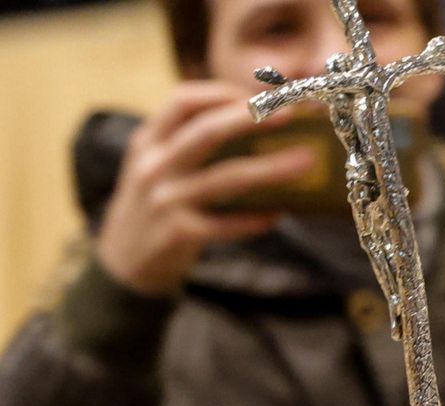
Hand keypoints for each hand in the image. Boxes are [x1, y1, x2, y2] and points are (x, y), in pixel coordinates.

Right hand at [96, 81, 315, 296]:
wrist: (124, 258)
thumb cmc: (156, 203)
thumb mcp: (158, 164)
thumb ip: (191, 143)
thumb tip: (261, 124)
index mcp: (149, 140)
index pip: (183, 101)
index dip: (223, 93)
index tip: (262, 96)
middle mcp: (153, 165)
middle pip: (205, 132)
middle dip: (251, 119)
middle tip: (292, 114)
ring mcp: (164, 200)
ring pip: (224, 178)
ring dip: (269, 169)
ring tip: (305, 162)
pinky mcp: (177, 234)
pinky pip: (225, 224)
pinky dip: (254, 219)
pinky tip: (279, 213)